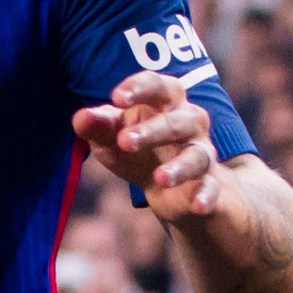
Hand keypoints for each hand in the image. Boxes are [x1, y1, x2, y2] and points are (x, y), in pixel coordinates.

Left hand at [71, 70, 213, 199]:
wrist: (172, 186)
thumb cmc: (138, 148)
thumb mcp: (112, 137)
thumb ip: (98, 126)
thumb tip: (81, 118)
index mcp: (166, 101)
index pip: (157, 85)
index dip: (139, 88)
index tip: (117, 98)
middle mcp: (189, 122)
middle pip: (176, 121)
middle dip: (152, 130)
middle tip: (124, 141)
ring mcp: (201, 152)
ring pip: (196, 155)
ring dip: (179, 167)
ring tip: (159, 178)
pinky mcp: (208, 182)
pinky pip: (211, 188)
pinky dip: (206, 196)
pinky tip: (197, 207)